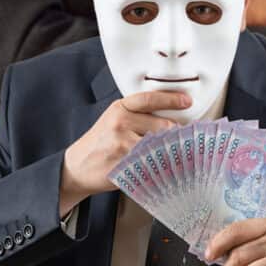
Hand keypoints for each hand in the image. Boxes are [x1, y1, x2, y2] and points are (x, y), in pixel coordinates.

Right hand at [59, 91, 186, 214]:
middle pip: (164, 125)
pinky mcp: (124, 163)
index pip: (150, 99)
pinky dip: (160, 165)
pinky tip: (158, 166)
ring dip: (169, 152)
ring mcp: (122, 143)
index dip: (172, 99)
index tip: (187, 101)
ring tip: (165, 156)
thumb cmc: (101, 143)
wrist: (77, 167)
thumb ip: (139, 116)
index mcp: (119, 108)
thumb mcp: (114, 120)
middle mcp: (120, 122)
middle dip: (174, 135)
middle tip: (177, 142)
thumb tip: (174, 118)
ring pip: (161, 145)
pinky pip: (152, 162)